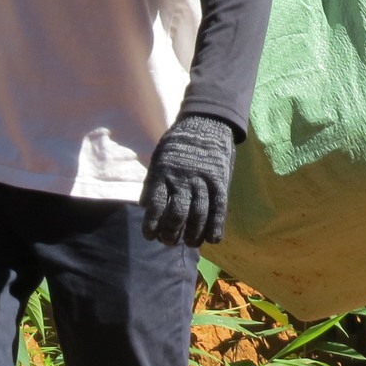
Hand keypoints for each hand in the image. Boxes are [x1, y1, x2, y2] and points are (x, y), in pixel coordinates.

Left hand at [140, 114, 234, 246]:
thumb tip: (145, 207)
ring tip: (189, 242)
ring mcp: (203, 181)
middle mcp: (183, 179)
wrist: (207, 123)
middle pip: (177, 215)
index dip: (151, 225)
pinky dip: (216, 226)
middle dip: (171, 234)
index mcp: (163, 173)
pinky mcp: (220, 182)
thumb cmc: (178, 144)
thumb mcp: (159, 158)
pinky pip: (219, 209)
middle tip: (169, 241)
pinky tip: (212, 239)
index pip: (155, 206)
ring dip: (193, 235)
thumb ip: (153, 182)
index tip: (150, 235)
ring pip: (198, 216)